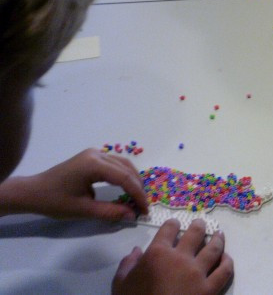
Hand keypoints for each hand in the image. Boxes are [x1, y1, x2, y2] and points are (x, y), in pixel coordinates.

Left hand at [14, 148, 147, 220]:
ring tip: (138, 198)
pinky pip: (115, 164)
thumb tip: (132, 215)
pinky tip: (126, 188)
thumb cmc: (55, 201)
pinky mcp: (92, 157)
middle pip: (127, 169)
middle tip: (143, 206)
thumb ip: (110, 212)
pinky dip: (124, 176)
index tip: (145, 210)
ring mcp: (95, 153)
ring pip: (123, 164)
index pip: (125, 178)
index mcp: (94, 164)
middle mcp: (97, 154)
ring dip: (133, 180)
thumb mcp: (83, 210)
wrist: (32, 192)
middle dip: (138, 187)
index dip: (138, 195)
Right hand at [112, 219, 233, 294]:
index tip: (175, 223)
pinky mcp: (209, 289)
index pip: (169, 229)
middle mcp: (180, 258)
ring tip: (220, 235)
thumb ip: (127, 265)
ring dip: (218, 239)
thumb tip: (136, 250)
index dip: (173, 224)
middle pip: (195, 233)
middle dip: (199, 226)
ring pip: (214, 249)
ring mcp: (197, 273)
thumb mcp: (121, 284)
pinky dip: (227, 263)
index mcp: (158, 253)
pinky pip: (224, 272)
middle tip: (201, 223)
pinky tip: (226, 259)